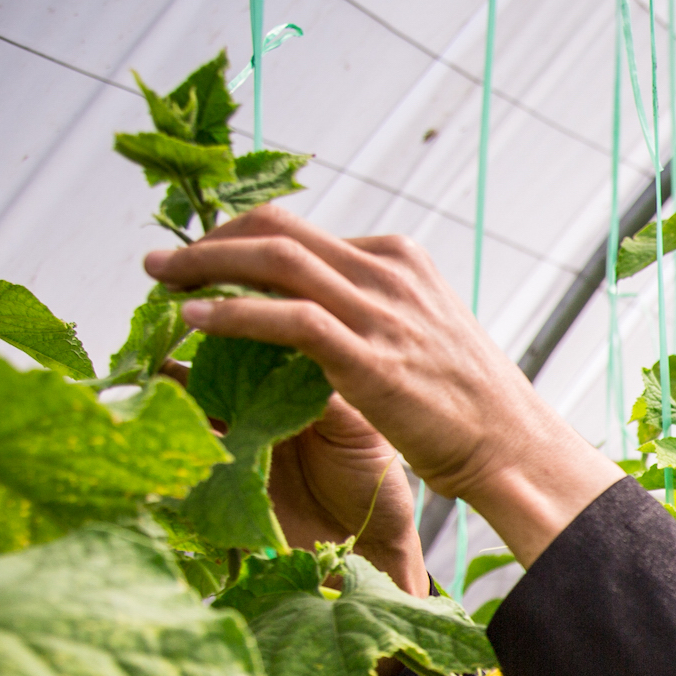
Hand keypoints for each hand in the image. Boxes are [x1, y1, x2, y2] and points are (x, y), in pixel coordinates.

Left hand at [144, 208, 620, 566]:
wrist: (513, 447)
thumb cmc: (468, 406)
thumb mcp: (423, 333)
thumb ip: (374, 310)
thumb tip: (319, 308)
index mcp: (398, 259)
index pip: (302, 229)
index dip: (240, 238)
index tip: (203, 259)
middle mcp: (388, 273)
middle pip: (278, 228)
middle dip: (210, 238)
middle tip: (164, 260)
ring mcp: (381, 312)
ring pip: (275, 260)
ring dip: (206, 263)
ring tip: (161, 279)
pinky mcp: (370, 359)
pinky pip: (287, 318)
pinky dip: (232, 313)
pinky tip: (193, 319)